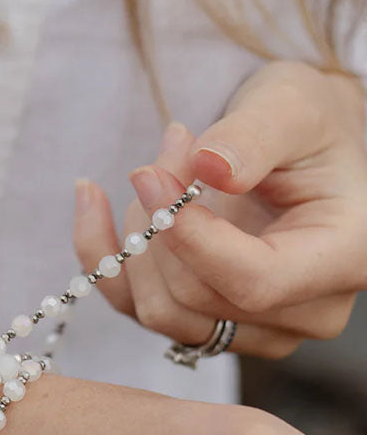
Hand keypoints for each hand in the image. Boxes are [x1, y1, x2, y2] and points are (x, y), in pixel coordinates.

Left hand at [74, 61, 366, 357]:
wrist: (302, 150)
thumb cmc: (308, 124)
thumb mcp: (292, 105)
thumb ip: (256, 135)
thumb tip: (211, 169)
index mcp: (342, 260)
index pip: (252, 281)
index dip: (188, 237)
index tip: (149, 175)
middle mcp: (305, 312)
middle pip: (193, 299)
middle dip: (160, 221)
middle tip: (167, 150)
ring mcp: (253, 330)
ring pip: (157, 310)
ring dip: (137, 236)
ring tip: (156, 169)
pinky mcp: (206, 325)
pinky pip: (132, 306)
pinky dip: (103, 254)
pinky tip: (92, 198)